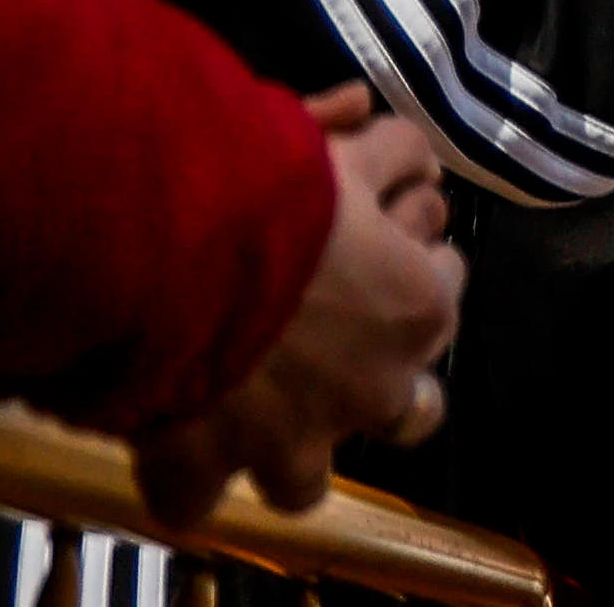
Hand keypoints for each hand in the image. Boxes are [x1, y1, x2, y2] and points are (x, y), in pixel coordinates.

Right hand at [129, 88, 461, 525]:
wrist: (169, 239)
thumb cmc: (262, 181)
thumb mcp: (329, 142)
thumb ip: (358, 140)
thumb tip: (360, 113)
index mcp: (420, 308)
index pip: (444, 289)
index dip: (408, 264)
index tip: (379, 243)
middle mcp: (371, 392)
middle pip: (410, 409)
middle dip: (381, 380)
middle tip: (337, 345)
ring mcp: (286, 446)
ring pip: (304, 482)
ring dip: (288, 450)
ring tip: (255, 415)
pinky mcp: (200, 473)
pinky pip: (191, 502)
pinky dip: (182, 478)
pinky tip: (170, 450)